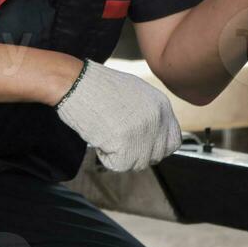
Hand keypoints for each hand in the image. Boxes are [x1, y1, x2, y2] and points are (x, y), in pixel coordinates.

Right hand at [55, 60, 181, 170]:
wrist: (75, 82)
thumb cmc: (97, 85)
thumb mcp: (134, 91)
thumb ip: (150, 111)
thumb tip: (155, 133)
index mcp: (162, 105)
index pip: (172, 141)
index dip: (154, 146)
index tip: (138, 143)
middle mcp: (157, 120)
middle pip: (155, 155)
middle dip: (137, 152)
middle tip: (117, 138)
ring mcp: (143, 133)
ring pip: (137, 162)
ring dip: (120, 153)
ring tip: (105, 131)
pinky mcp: (126, 145)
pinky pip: (118, 164)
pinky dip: (106, 155)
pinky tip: (99, 136)